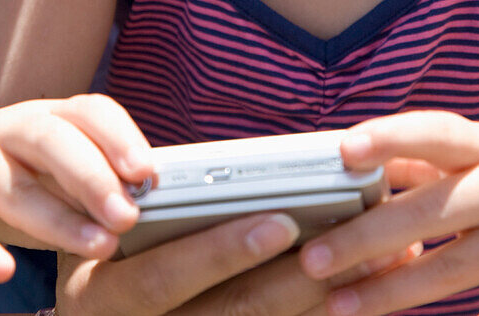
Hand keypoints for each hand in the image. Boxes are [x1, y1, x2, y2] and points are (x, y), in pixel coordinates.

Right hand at [0, 94, 152, 281]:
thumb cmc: (13, 172)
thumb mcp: (52, 166)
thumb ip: (94, 177)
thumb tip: (149, 200)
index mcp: (50, 115)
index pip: (88, 110)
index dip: (120, 136)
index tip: (148, 172)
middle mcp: (11, 127)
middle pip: (53, 140)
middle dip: (94, 177)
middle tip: (128, 215)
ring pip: (15, 186)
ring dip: (59, 219)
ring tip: (100, 247)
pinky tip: (4, 271)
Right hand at [57, 212, 418, 315]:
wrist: (100, 315)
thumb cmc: (108, 249)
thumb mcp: (106, 225)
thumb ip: (154, 205)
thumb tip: (239, 176)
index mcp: (103, 295)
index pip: (165, 278)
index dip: (223, 252)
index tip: (281, 220)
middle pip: (228, 315)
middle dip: (294, 279)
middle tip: (351, 242)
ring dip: (323, 302)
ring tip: (378, 262)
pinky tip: (358, 294)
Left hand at [298, 111, 478, 315]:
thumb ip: (440, 157)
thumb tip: (372, 160)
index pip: (435, 133)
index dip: (390, 137)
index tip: (344, 149)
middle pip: (427, 213)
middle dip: (365, 238)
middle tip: (312, 259)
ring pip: (451, 272)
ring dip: (391, 293)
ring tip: (337, 307)